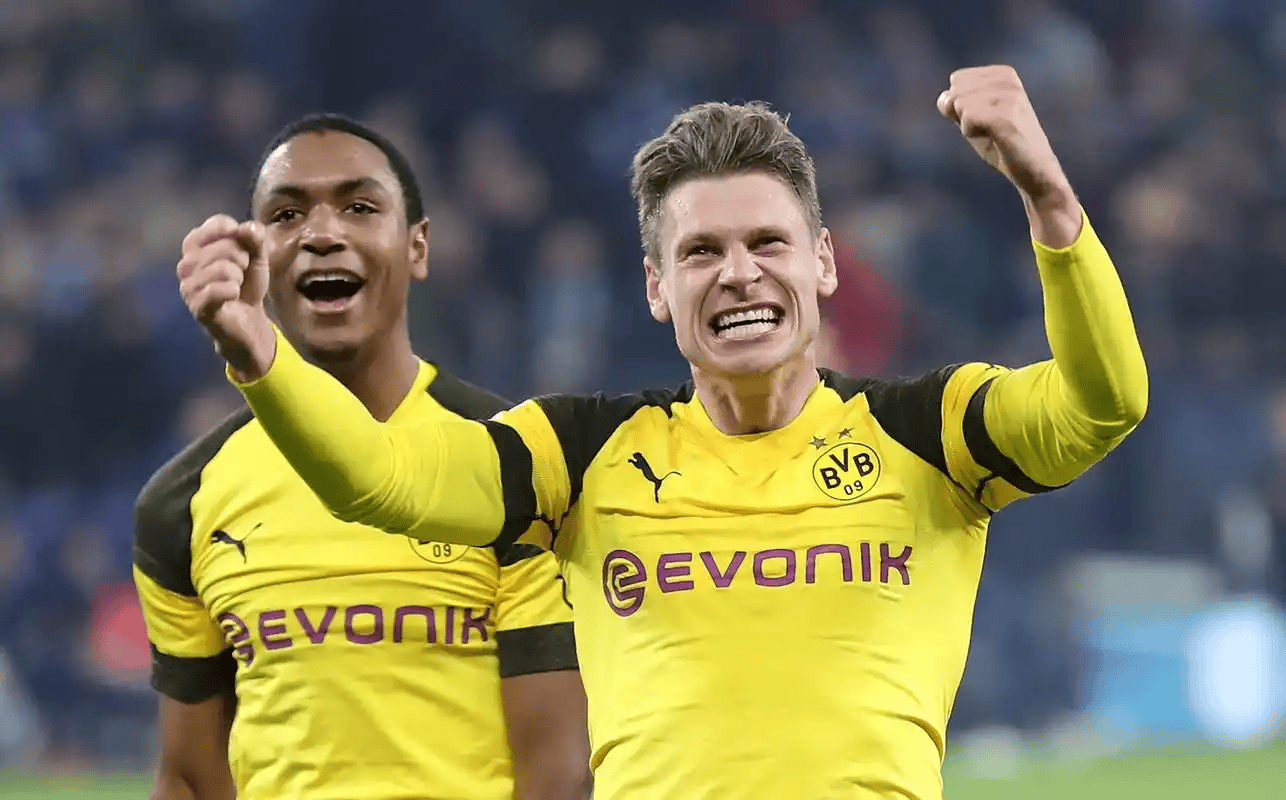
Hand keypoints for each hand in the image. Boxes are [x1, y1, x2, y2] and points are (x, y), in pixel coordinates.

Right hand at [177, 214, 275, 379]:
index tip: (244, 247)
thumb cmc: (247, 285)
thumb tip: (247, 227)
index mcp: (196, 247)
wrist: (249, 321)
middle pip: (224, 246)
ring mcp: (188, 286)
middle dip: (243, 259)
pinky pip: (217, 289)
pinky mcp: (196, 306)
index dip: (237, 233)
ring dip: (238, 277)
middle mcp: (186, 264)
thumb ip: (255, 238)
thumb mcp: (257, 257)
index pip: (216, 224)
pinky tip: (232, 296)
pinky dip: (233, 291)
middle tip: (241, 273)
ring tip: (236, 285)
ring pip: (222, 268)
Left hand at [937, 65, 1072, 202]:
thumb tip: (944, 99)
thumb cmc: (1001, 144)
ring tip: (993, 133)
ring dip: (968, 126)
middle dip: (962, 115)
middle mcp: (1008, 79)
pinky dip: (971, 132)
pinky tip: (992, 138)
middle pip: (955, 91)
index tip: (984, 117)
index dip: (960, 105)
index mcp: (1003, 74)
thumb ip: (955, 104)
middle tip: (988, 128)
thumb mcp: (973, 119)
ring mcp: (1009, 95)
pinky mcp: (1007, 113)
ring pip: (960, 104)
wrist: (1032, 169)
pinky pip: (968, 118)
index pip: (957, 79)